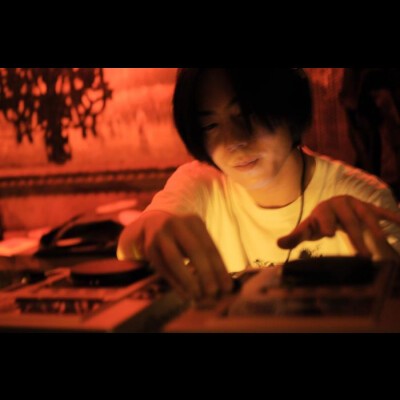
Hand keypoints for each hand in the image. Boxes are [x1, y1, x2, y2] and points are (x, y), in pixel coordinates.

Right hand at [117, 210, 232, 300]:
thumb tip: (224, 282)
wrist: (154, 221)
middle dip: (205, 274)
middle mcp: (176, 224)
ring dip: (188, 280)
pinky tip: (185, 294)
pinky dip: (175, 283)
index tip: (227, 287)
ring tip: (198, 296)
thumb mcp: (195, 235)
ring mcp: (160, 235)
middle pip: (194, 251)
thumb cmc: (183, 234)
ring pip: (174, 260)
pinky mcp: (149, 248)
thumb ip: (207, 254)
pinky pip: (163, 268)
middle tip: (213, 293)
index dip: (219, 268)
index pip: (209, 247)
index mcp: (193, 221)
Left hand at [277, 195, 399, 260]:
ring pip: (365, 215)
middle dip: (355, 238)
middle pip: (348, 221)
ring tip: (381, 242)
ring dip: (374, 228)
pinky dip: (391, 216)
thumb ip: (295, 237)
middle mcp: (339, 204)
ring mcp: (355, 204)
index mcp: (322, 210)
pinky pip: (380, 211)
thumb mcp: (306, 229)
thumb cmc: (317, 223)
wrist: (331, 209)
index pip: (323, 217)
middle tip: (362, 257)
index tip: (329, 233)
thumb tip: (278, 244)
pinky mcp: (367, 206)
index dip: (326, 224)